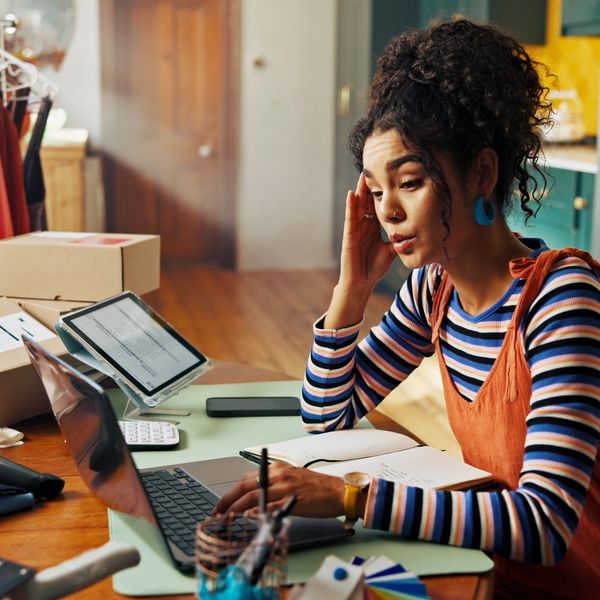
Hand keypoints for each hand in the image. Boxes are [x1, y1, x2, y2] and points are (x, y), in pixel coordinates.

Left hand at [213, 462, 344, 517]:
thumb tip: (255, 499)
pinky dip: (258, 512)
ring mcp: (285, 487)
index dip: (232, 491)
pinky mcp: (293, 500)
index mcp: (278, 469)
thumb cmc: (317, 488)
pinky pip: (271, 506)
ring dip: (237, 507)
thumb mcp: (292, 480)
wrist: (338, 491)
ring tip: (227, 517)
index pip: (248, 478)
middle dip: (228, 499)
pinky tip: (249, 517)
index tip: (223, 503)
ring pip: (254, 495)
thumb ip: (273, 485)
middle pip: (246, 485)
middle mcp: (279, 474)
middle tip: (217, 511)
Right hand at [324, 174, 395, 327]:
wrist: (361, 283)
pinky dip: (351, 206)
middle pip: (368, 201)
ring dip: (361, 190)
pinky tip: (352, 194)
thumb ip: (398, 240)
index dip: (383, 192)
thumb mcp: (391, 251)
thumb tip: (414, 233)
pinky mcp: (349, 235)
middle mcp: (364, 225)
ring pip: (358, 206)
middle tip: (377, 167)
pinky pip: (350, 218)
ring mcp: (355, 229)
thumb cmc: (374, 268)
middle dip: (372, 186)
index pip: (378, 206)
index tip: (390, 177)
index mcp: (373, 228)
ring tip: (364, 174)